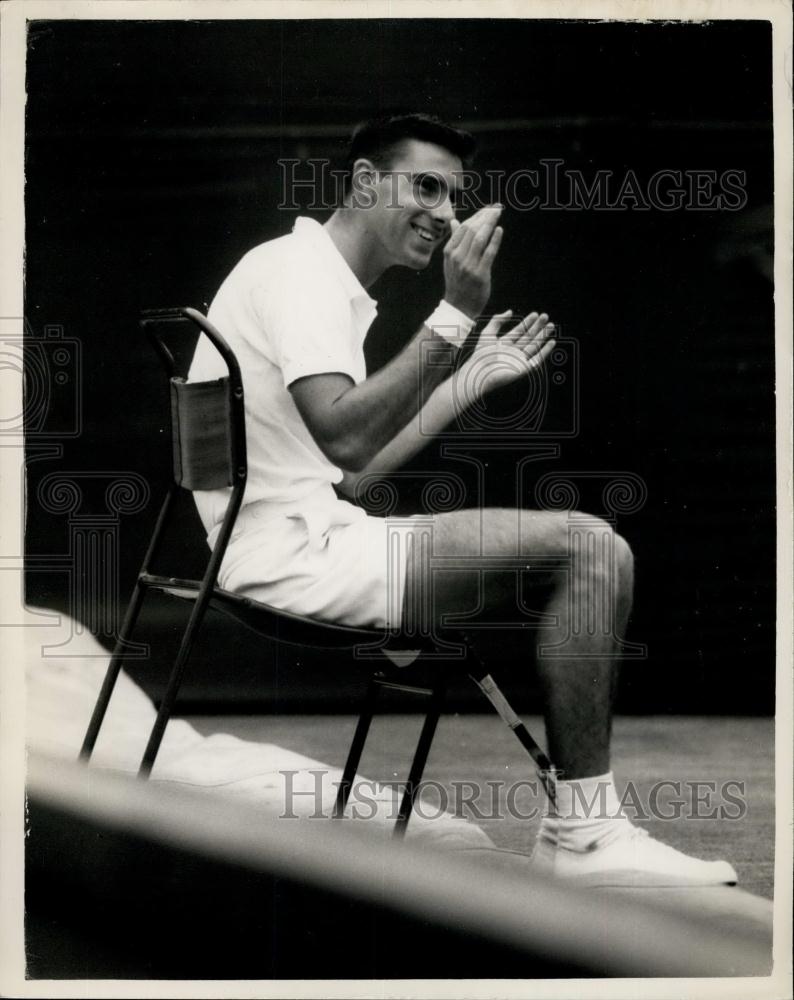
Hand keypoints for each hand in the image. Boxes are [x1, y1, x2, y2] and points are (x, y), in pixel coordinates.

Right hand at [443, 204, 502, 318]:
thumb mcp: (451, 261)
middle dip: (485, 217)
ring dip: (490, 224)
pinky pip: (488, 253)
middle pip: (472, 230)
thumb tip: (454, 221)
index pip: (463, 228)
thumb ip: (455, 240)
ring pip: (480, 239)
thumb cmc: (457, 282)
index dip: (477, 216)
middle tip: (497, 208)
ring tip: (498, 214)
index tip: (488, 209)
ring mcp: (468, 266)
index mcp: (449, 252)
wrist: (458, 307)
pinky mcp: (480, 274)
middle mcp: (457, 257)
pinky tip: (499, 230)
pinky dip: (494, 240)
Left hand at [456, 310, 555, 403]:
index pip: (519, 331)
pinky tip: (551, 342)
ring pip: (534, 345)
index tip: (535, 314)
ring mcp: (519, 360)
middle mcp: (513, 352)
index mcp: (504, 344)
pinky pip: (538, 359)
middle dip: (538, 327)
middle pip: (528, 337)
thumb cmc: (481, 355)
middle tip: (546, 316)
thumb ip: (497, 320)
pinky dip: (545, 351)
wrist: (481, 373)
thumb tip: (510, 311)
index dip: (527, 322)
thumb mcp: (487, 333)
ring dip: (543, 336)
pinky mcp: (524, 369)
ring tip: (551, 325)